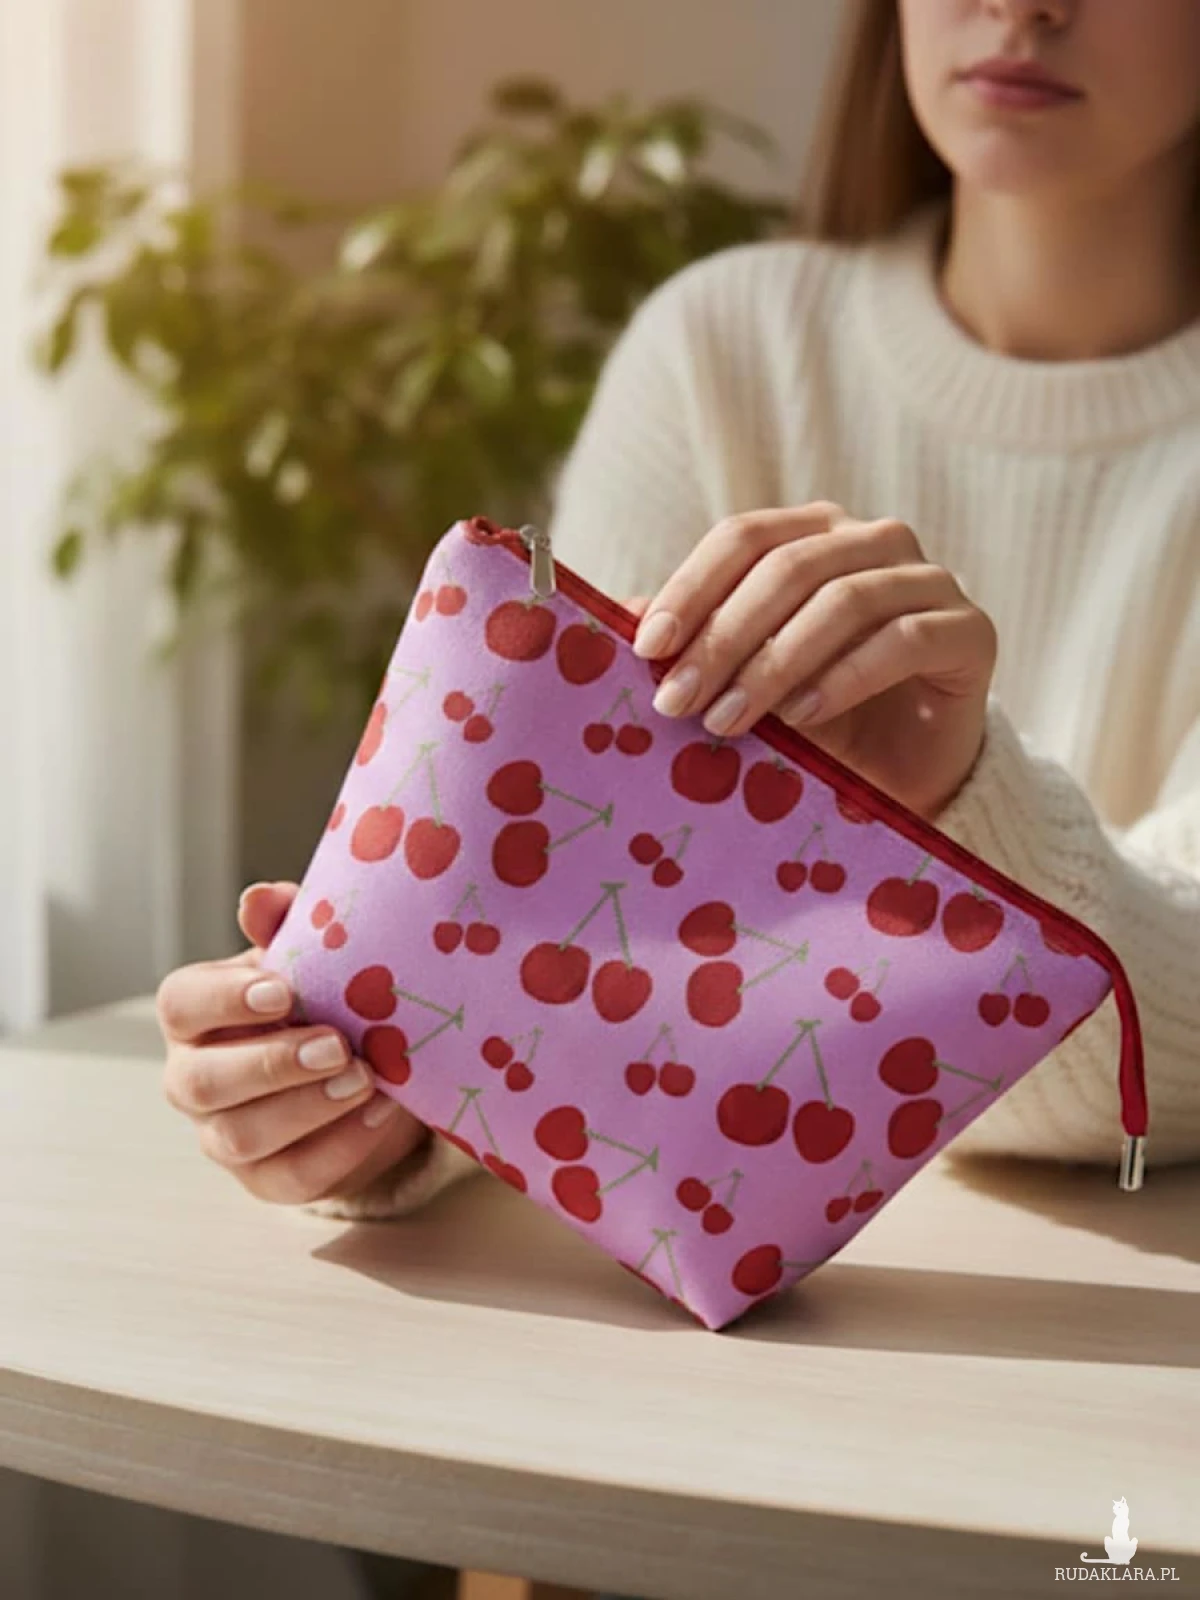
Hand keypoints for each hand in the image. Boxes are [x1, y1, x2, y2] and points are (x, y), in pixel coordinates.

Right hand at [158, 883, 427, 1204]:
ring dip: (307, 1109)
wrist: (360, 1069)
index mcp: (195, 1014)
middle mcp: (193, 1078)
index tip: (283, 991)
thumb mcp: (311, 958)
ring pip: (240, 1136)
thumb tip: (261, 898)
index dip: (224, 999)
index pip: (180, 1004)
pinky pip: (291, 1177)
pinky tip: (382, 1112)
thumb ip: (286, 925)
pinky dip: (340, 1146)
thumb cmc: (321, 1000)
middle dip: (272, 1064)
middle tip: (338, 1045)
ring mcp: (222, 1135)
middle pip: (201, 1082)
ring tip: (367, 1080)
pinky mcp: (265, 1180)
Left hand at [631, 504, 996, 819]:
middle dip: (722, 638)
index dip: (691, 587)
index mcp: (815, 535)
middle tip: (676, 701)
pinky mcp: (971, 632)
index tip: (647, 647)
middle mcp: (875, 542)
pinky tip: (803, 716)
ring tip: (728, 720)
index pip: (743, 537)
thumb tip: (618, 616)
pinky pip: (904, 639)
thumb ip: (697, 644)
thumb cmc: (819, 718)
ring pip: (843, 600)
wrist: (906, 773)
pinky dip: (846, 676)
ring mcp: (930, 581)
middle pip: (788, 568)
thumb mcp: (745, 680)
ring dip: (775, 663)